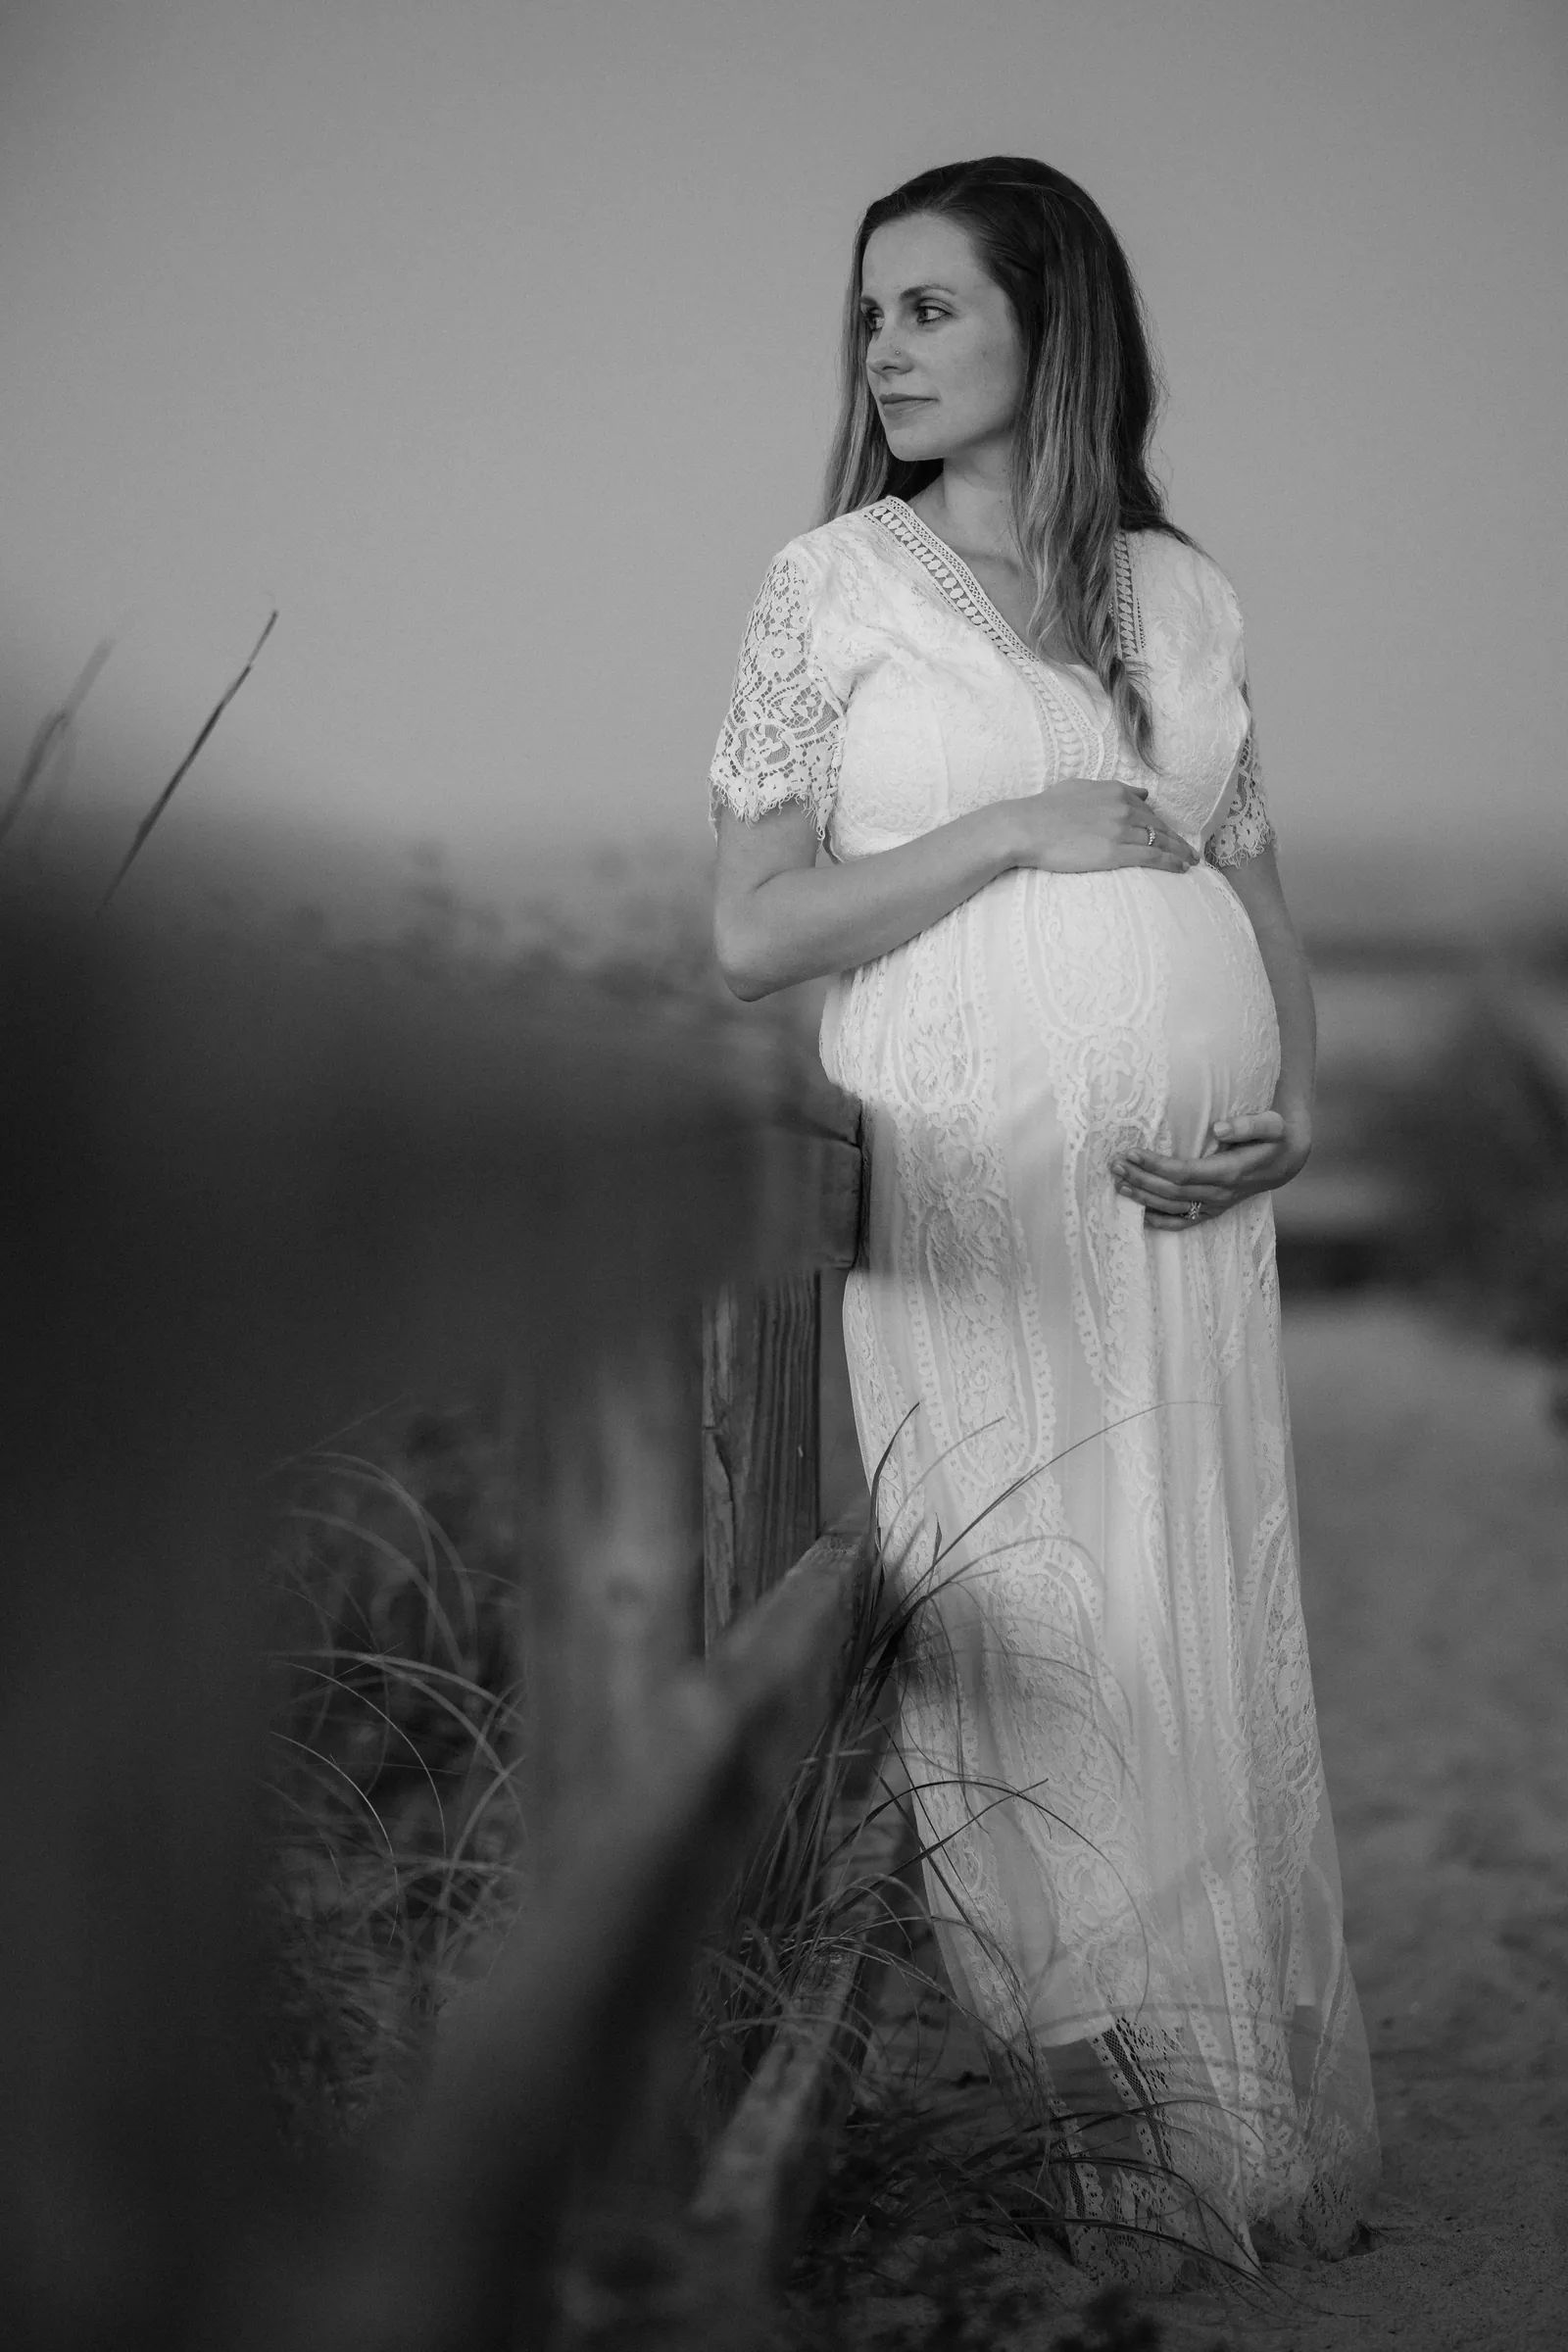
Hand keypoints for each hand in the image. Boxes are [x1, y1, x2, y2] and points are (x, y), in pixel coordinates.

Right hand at [1003, 781, 1197, 875]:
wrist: (1027, 827)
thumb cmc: (1045, 809)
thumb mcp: (1080, 788)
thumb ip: (1111, 789)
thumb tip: (1141, 793)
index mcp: (1115, 791)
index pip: (1146, 809)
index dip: (1160, 824)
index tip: (1169, 834)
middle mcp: (1123, 807)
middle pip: (1158, 826)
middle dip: (1177, 839)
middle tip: (1191, 851)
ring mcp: (1120, 830)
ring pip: (1159, 841)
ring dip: (1179, 852)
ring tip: (1191, 862)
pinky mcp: (1114, 852)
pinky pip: (1151, 856)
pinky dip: (1170, 862)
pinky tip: (1180, 868)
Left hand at [1111, 1109, 1310, 1230]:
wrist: (1287, 1161)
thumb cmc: (1275, 1138)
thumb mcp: (1272, 1125)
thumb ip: (1248, 1125)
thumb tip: (1219, 1127)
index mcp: (1229, 1172)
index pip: (1183, 1173)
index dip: (1155, 1166)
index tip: (1131, 1153)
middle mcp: (1219, 1194)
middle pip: (1171, 1192)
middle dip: (1140, 1179)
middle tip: (1115, 1165)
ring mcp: (1215, 1206)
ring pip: (1171, 1208)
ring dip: (1143, 1197)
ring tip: (1117, 1184)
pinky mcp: (1212, 1211)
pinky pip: (1182, 1222)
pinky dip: (1158, 1221)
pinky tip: (1138, 1213)